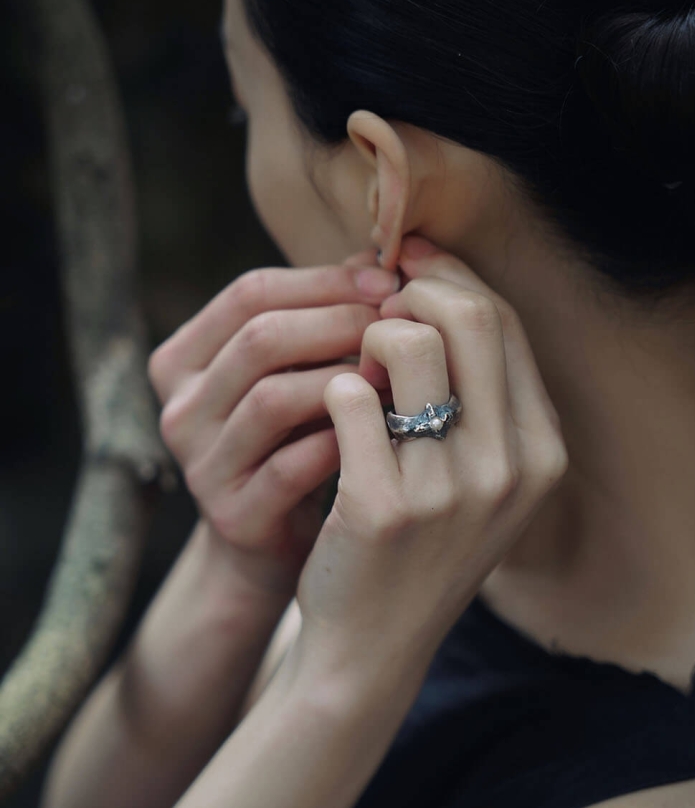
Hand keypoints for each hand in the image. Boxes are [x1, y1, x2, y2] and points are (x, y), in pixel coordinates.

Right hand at [147, 258, 400, 594]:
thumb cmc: (294, 445)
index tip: (388, 283)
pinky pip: (292, 466)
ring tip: (401, 376)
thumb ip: (321, 320)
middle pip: (259, 339)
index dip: (323, 280)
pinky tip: (384, 430)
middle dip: (339, 322)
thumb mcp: (295, 376)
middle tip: (399, 324)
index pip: (249, 294)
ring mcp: (200, 465)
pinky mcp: (233, 515)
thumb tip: (379, 260)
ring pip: (272, 398)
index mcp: (183, 360)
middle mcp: (180, 409)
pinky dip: (343, 439)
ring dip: (346, 380)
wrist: (272, 547)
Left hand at [294, 236, 567, 682]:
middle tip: (372, 304)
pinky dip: (330, 388)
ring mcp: (451, 491)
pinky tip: (326, 416)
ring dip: (366, 335)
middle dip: (411, 291)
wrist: (372, 648)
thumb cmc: (418, 550)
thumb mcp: (475, 480)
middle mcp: (511, 469)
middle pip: (471, 317)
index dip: (451, 278)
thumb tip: (435, 284)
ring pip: (407, 344)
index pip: (506, 323)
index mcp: (543, 453)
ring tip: (349, 366)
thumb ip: (475, 395)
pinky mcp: (384, 508)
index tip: (406, 268)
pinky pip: (349, 396)